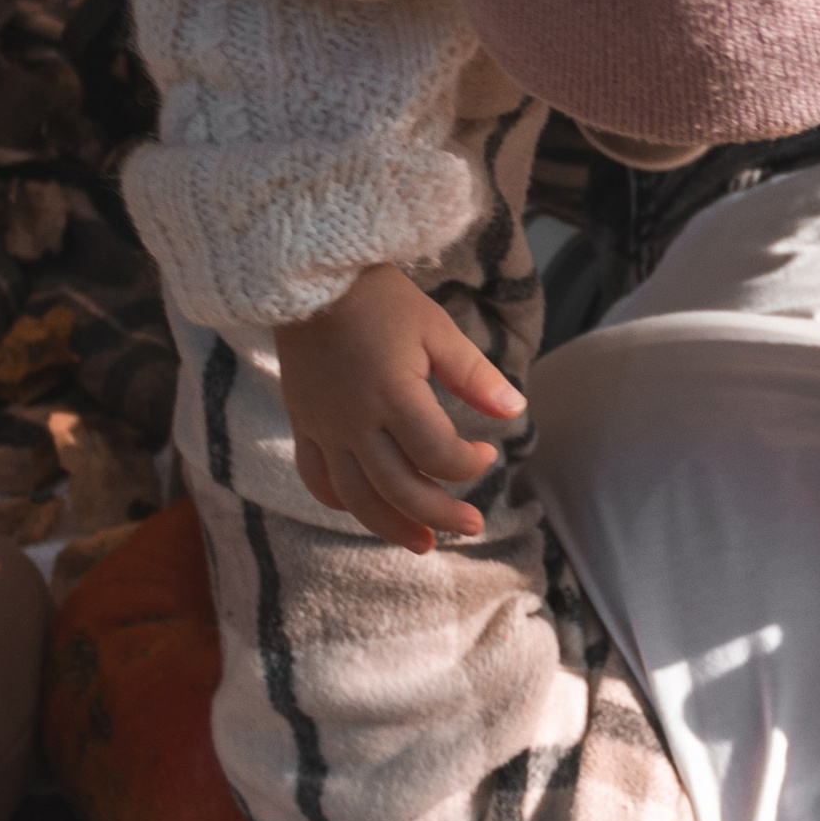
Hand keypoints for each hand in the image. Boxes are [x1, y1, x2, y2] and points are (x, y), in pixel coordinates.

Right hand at [274, 262, 526, 552]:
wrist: (306, 277)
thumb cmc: (379, 299)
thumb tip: (516, 412)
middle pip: (399, 489)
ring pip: (356, 497)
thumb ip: (475, 375)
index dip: (469, 466)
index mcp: (392, 394)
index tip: (487, 454)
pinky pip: (316, 477)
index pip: (437, 455)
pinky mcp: (303, 423)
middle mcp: (354, 420)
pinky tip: (366, 509)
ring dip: (392, 526)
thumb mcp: (436, 328)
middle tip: (473, 526)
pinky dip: (340, 501)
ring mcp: (324, 426)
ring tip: (424, 543)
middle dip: (440, 515)